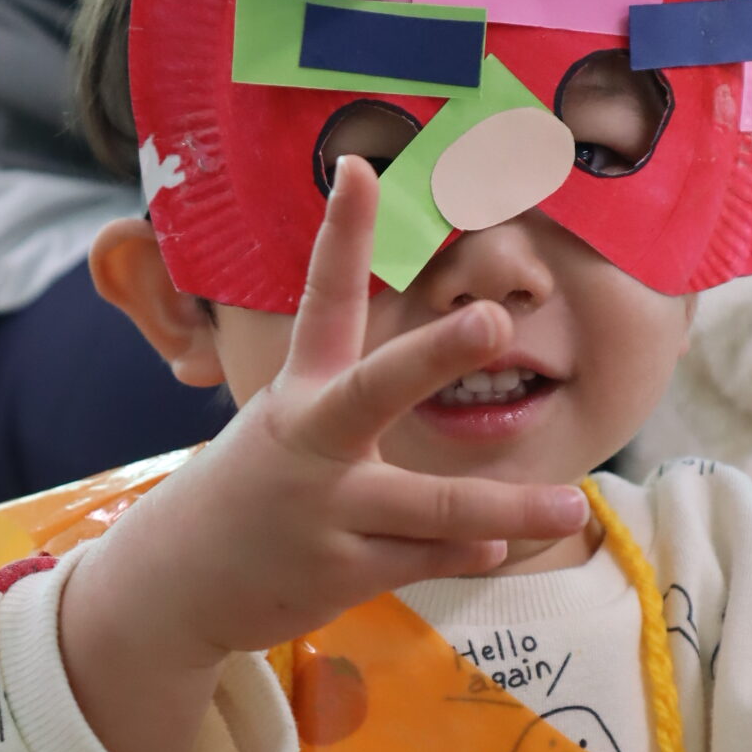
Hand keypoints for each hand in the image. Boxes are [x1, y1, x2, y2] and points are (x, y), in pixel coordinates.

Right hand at [61, 158, 586, 751]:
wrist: (178, 584)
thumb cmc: (259, 490)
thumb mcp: (291, 429)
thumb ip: (369, 412)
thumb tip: (412, 355)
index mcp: (301, 390)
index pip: (325, 299)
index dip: (343, 234)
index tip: (359, 167)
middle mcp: (312, 441)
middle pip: (378, 390)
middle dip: (437, 354)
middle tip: (492, 317)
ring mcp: (326, 510)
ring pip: (429, 505)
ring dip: (504, 505)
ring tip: (573, 503)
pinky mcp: (340, 571)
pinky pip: (424, 557)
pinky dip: (464, 549)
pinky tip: (497, 545)